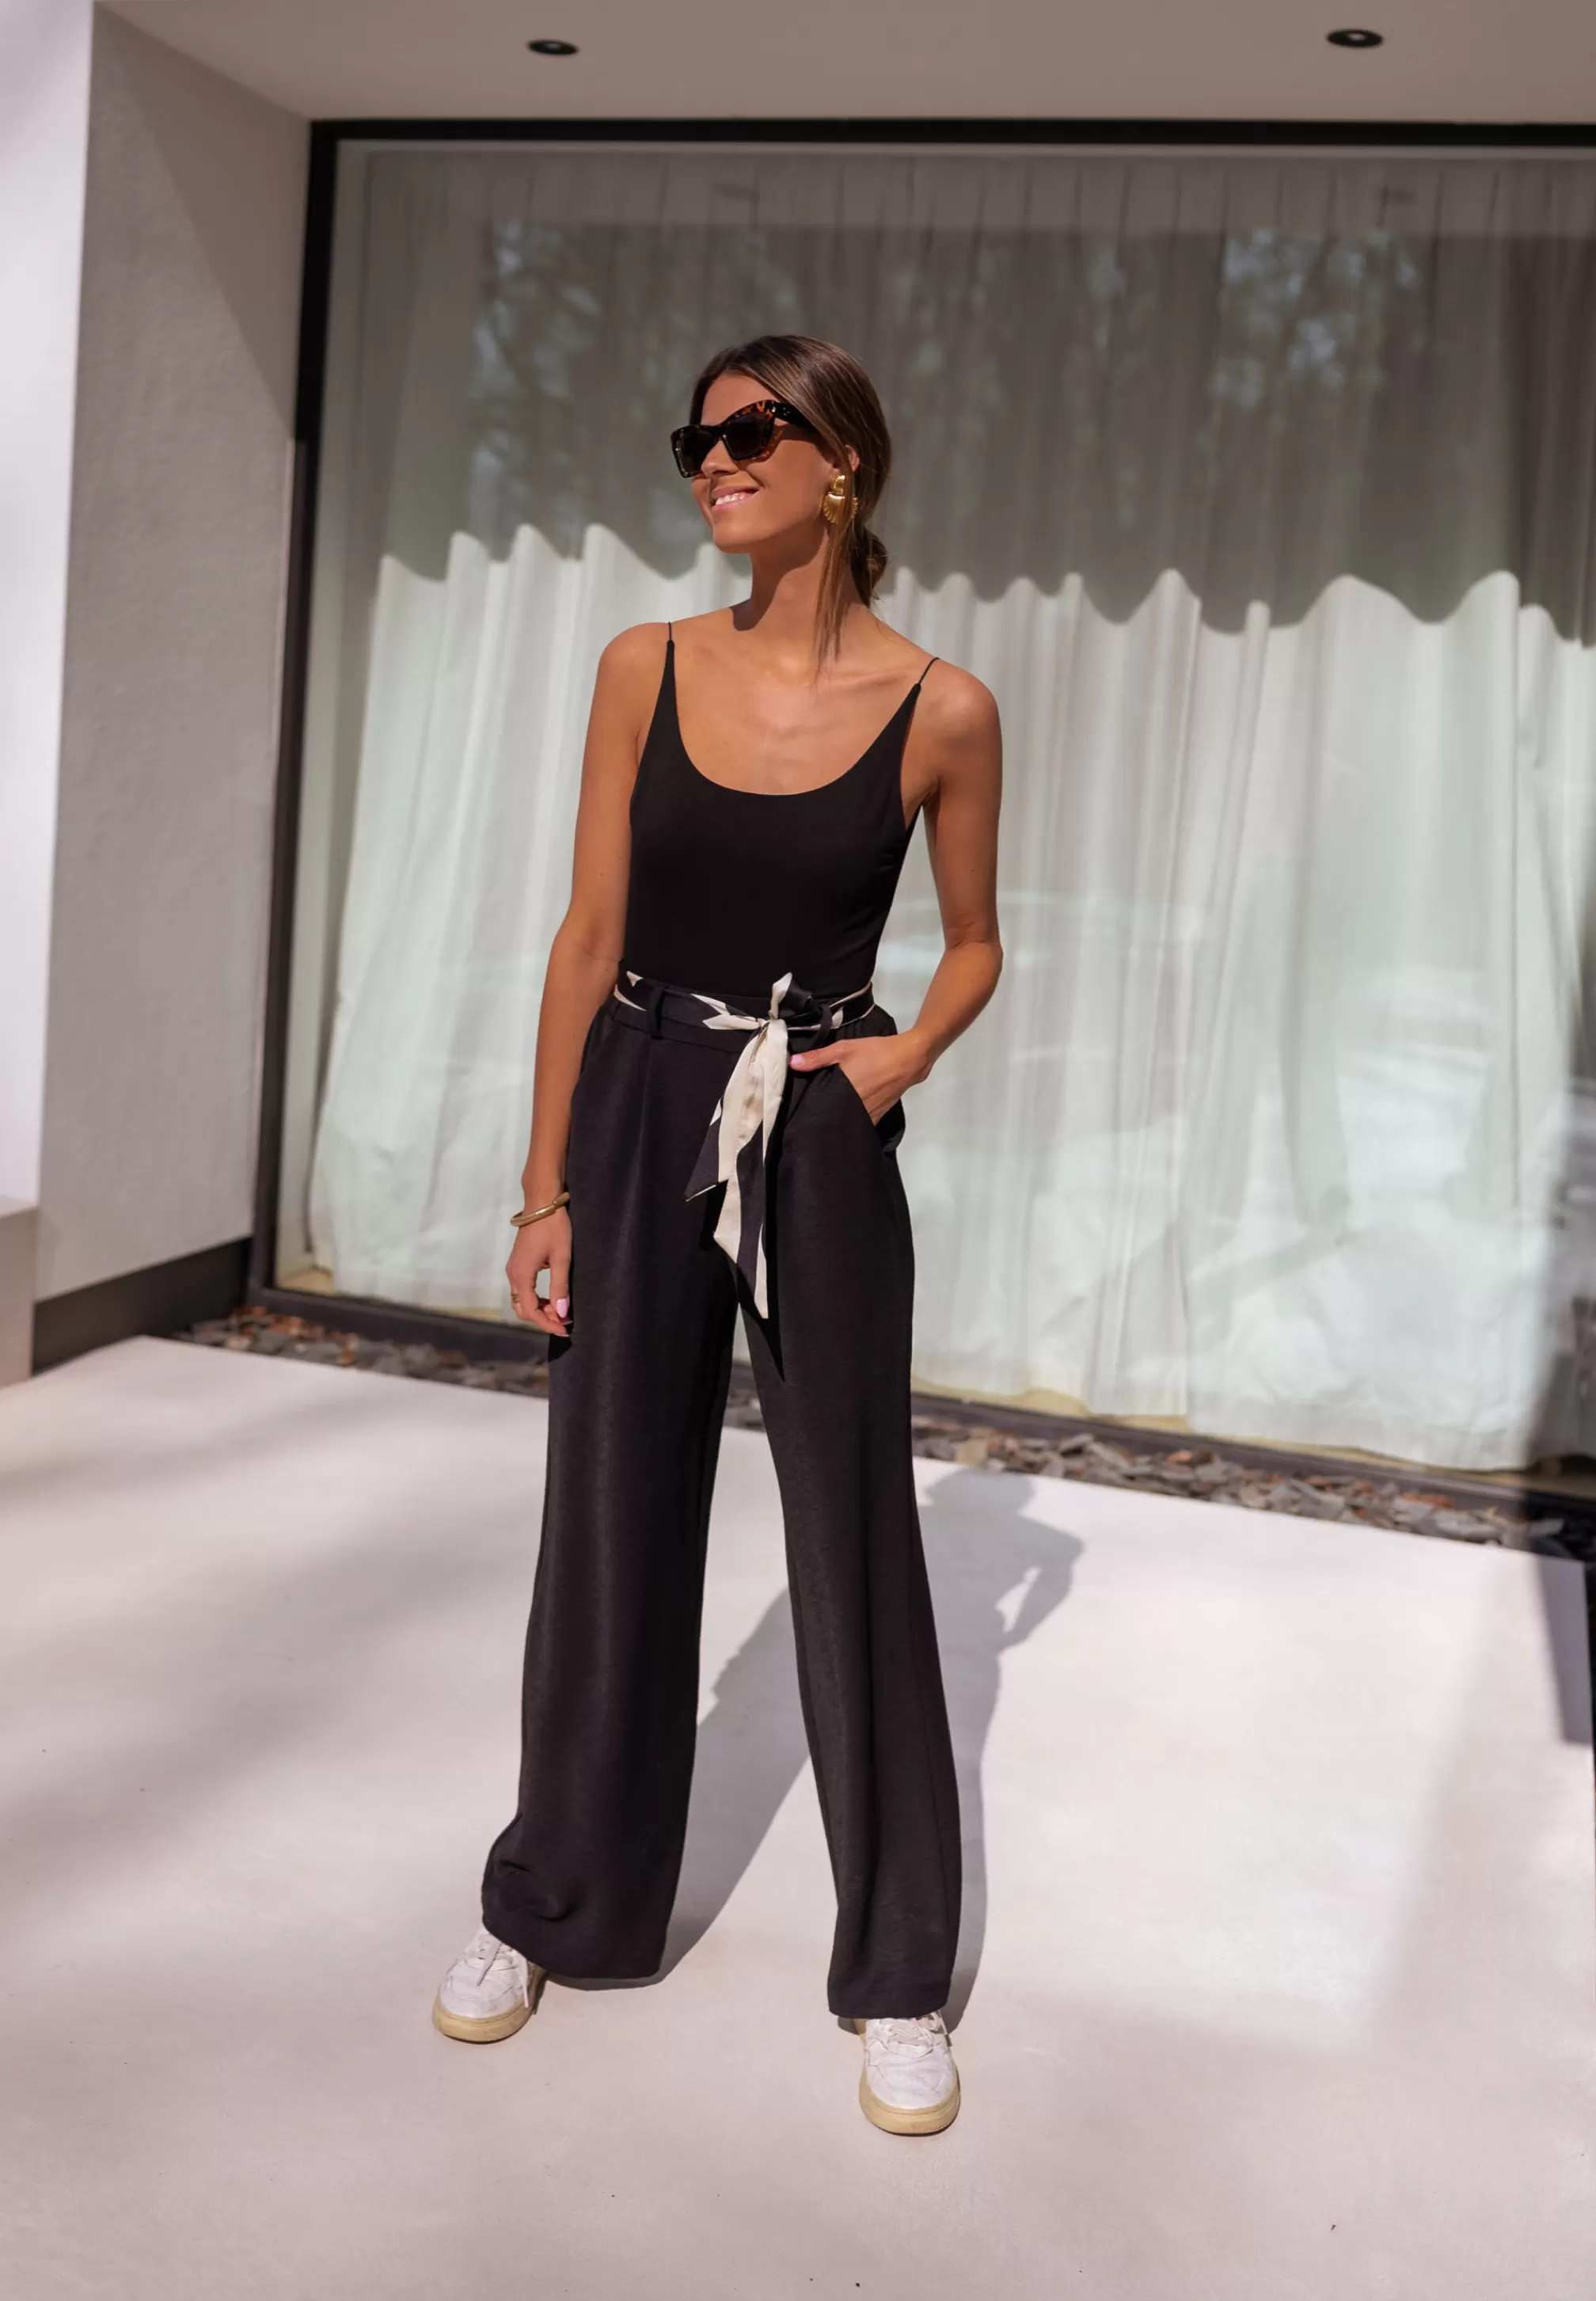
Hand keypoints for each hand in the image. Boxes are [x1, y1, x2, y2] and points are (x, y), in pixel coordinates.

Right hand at [506, 1208, 571, 1336]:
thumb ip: (560, 1286)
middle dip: (543, 1318)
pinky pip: (523, 1289)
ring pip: (522, 1300)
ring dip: (540, 1308)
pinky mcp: (518, 1264)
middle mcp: (512, 1274)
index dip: (547, 1323)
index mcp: (522, 1276)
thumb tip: (561, 1313)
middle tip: (564, 1320)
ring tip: (561, 1309)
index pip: (530, 1311)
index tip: (565, 1328)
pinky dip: (537, 1298)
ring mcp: (513, 1269)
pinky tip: (553, 1296)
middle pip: (523, 1309)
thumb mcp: (561, 1258)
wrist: (542, 1203)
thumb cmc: (553, 1227)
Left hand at [788, 1030, 930, 1122]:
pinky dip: (852, 1121)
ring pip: (848, 1123)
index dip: (810, 1112)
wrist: (909, 1059)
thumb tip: (791, 1063)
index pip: (822, 1110)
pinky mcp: (879, 1115)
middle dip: (824, 1118)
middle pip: (835, 1120)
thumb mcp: (845, 1048)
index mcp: (845, 1093)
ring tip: (826, 1116)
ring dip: (839, 1121)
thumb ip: (818, 1057)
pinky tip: (845, 1115)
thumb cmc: (876, 1052)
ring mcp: (869, 1115)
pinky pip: (861, 1123)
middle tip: (808, 1116)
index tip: (799, 1112)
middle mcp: (857, 1109)